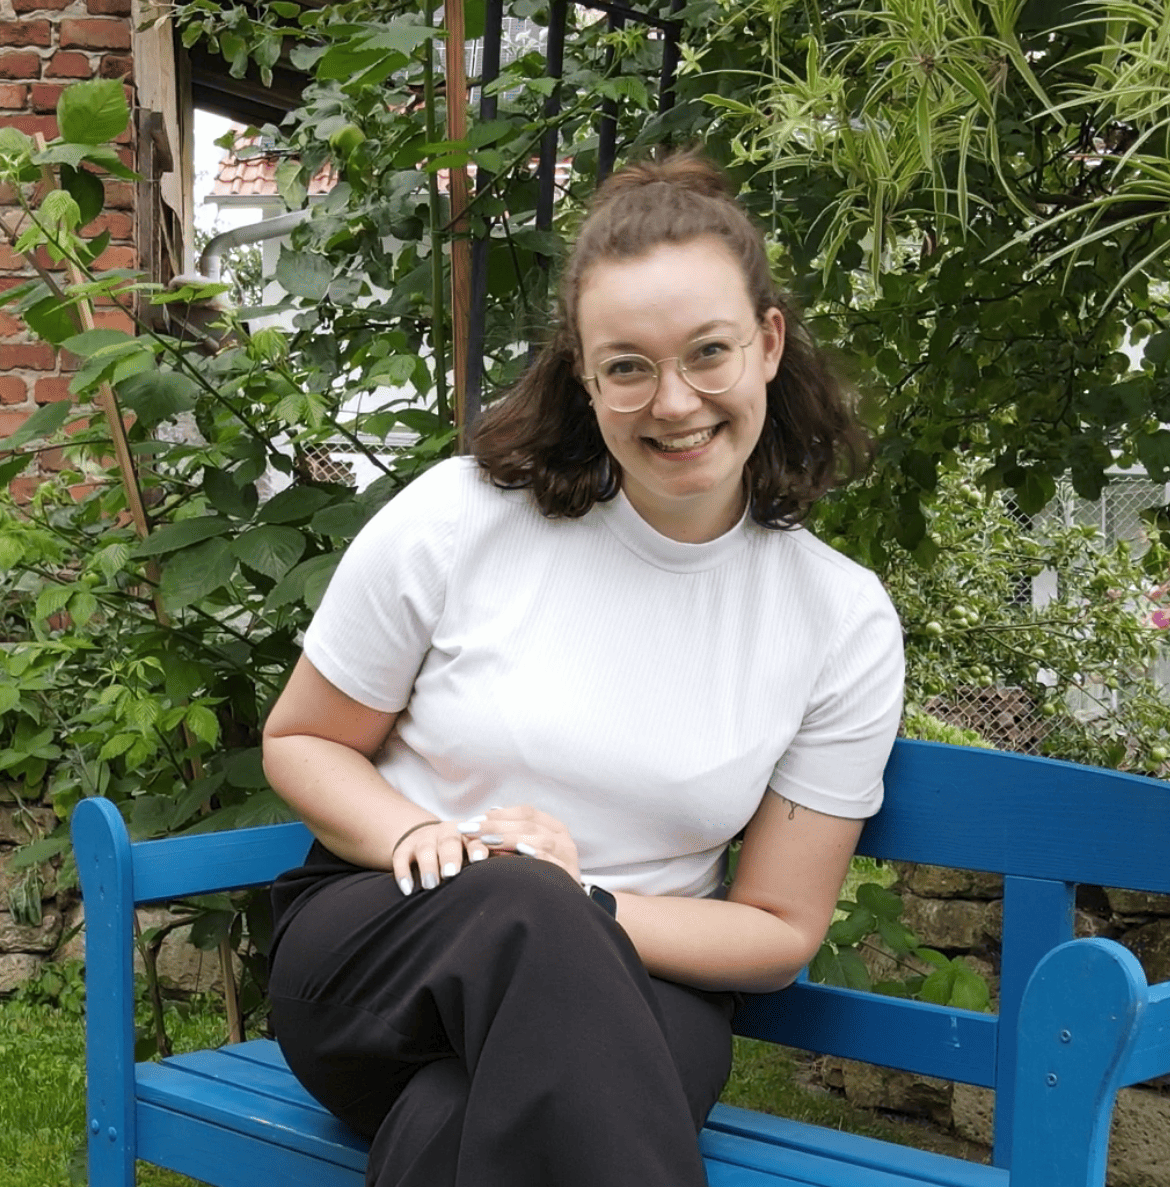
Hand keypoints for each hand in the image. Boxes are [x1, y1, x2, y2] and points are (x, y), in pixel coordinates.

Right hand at [391, 818, 491, 895]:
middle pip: (448, 841)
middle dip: (450, 856)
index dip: (477, 847)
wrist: (427, 838)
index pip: (474, 838)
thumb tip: (517, 870)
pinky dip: (402, 873)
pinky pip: (400, 858)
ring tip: (431, 885)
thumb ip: (490, 860)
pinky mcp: (404, 848)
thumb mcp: (473, 853)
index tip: (481, 859)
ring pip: (425, 849)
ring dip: (428, 866)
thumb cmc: (461, 854)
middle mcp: (445, 832)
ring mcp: (424, 839)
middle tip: (451, 874)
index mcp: (467, 833)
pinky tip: (407, 889)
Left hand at [457, 804, 580, 882]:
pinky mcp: (569, 876)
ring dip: (510, 839)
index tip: (474, 820)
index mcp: (554, 828)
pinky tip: (514, 854)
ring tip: (484, 841)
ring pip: (539, 840)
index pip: (526, 813)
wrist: (563, 910)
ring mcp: (568, 858)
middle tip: (469, 830)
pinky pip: (550, 862)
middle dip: (496, 826)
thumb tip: (489, 815)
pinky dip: (532, 855)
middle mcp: (563, 840)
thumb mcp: (530, 850)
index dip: (499, 815)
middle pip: (529, 825)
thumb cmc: (541, 877)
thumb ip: (513, 833)